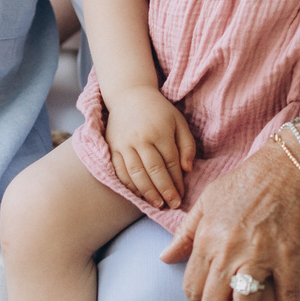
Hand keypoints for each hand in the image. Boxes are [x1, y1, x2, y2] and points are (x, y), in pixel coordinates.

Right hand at [106, 87, 196, 209]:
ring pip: (136, 173)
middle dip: (165, 190)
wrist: (129, 96)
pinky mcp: (112, 148)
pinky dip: (129, 185)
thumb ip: (187, 144)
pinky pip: (120, 171)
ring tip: (157, 204)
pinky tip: (139, 194)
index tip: (181, 196)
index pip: (171, 162)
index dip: (177, 181)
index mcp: (161, 131)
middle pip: (154, 170)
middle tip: (172, 204)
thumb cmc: (159, 111)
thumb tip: (187, 169)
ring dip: (147, 192)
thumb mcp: (178, 121)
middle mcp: (142, 139)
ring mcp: (125, 144)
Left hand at [159, 136, 299, 300]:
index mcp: (208, 236)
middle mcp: (229, 248)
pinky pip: (287, 296)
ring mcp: (260, 252)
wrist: (294, 161)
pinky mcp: (290, 254)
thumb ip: (187, 232)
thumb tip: (164, 259)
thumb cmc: (252, 178)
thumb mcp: (209, 199)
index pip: (191, 286)